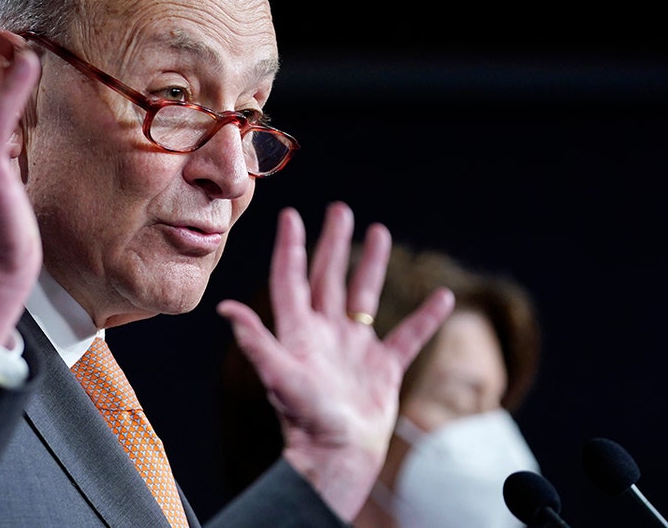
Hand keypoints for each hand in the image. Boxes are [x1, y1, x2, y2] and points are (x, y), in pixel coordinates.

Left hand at [217, 201, 453, 519]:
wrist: (338, 457)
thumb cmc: (305, 420)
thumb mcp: (278, 376)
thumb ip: (256, 341)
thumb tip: (225, 308)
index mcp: (299, 332)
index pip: (292, 279)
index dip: (290, 248)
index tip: (291, 216)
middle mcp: (325, 334)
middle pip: (329, 277)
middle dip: (333, 244)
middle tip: (340, 210)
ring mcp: (355, 349)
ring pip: (364, 296)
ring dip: (372, 265)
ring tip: (379, 232)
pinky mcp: (383, 369)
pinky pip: (408, 336)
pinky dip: (426, 317)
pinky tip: (443, 296)